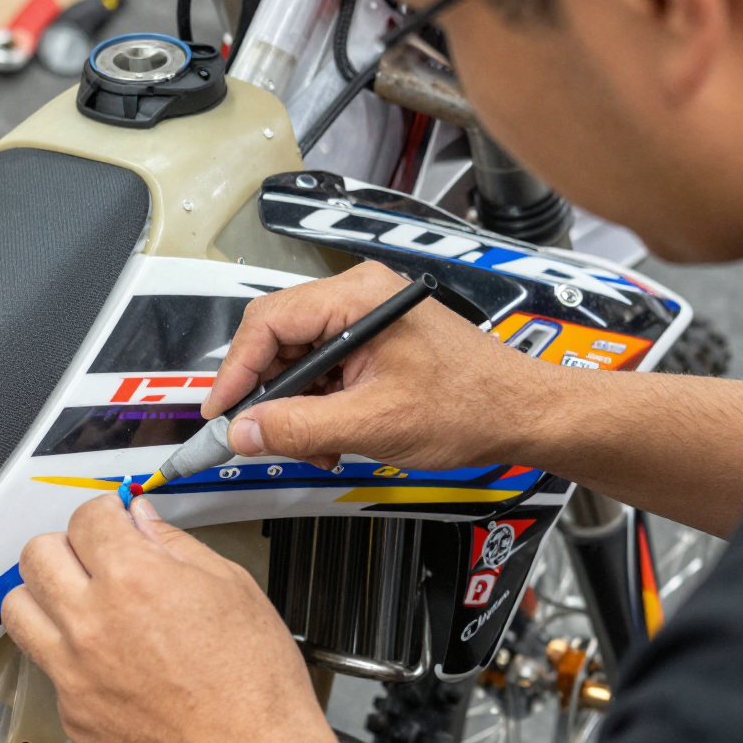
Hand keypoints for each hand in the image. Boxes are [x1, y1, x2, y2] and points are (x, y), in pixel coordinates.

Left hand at [1, 494, 337, 742]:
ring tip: (76, 602)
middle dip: (67, 545)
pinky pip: (45, 665)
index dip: (104, 513)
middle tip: (93, 557)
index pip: (85, 517)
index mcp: (133, 580)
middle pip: (37, 554)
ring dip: (44, 595)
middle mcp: (91, 622)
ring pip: (18, 608)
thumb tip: (142, 520)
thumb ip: (174, 546)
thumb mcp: (231, 589)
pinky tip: (102, 658)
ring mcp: (74, 671)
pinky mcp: (72, 713)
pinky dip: (66, 654)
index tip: (114, 523)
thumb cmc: (255, 688)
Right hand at [205, 260, 548, 469]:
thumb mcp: (372, 425)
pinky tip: (333, 437)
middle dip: (268, 396)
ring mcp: (365, 318)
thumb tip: (245, 432)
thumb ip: (299, 428)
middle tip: (260, 435)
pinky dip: (317, 408)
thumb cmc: (472, 404)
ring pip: (297, 361)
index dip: (235, 372)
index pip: (267, 323)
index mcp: (359, 298)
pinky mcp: (371, 342)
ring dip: (295, 409)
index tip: (222, 412)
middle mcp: (359, 298)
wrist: (521, 414)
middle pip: (276, 340)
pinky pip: (322, 371)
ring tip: (315, 445)